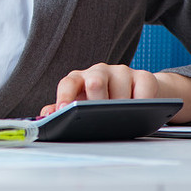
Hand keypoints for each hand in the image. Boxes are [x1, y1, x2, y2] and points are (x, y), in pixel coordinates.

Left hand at [39, 62, 159, 115]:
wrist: (136, 92)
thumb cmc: (103, 100)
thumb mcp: (82, 104)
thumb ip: (63, 110)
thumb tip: (46, 116)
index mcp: (80, 79)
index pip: (68, 83)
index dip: (65, 95)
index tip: (64, 109)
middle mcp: (99, 72)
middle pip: (95, 82)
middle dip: (97, 103)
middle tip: (100, 119)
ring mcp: (121, 72)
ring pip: (119, 90)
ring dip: (120, 109)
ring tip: (121, 118)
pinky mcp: (143, 77)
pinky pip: (143, 91)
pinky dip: (141, 104)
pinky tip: (140, 111)